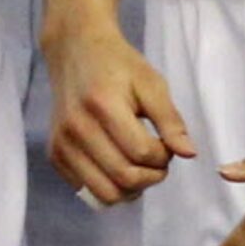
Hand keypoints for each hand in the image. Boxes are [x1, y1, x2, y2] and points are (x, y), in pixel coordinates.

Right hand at [43, 22, 195, 204]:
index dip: (163, 157)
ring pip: (105, 194)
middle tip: (159, 161)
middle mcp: (77, 128)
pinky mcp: (55, 155)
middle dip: (151, 177)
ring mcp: (62, 144)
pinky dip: (109, 187)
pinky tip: (118, 165)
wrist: (77, 51)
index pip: (141, 152)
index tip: (167, 146)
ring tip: (141, 168)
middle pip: (124, 178)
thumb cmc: (118, 65)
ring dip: (131, 189)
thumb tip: (190, 153)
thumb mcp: (151, 83)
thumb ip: (170, 119)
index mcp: (103, 104)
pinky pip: (87, 190)